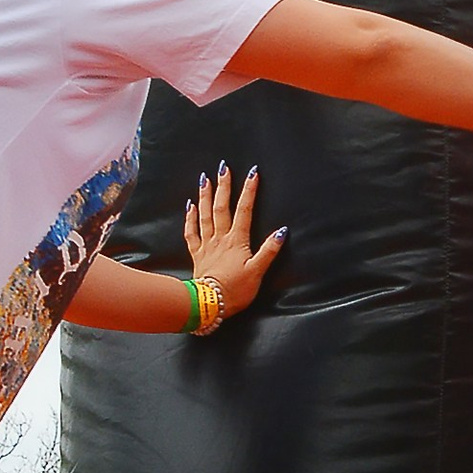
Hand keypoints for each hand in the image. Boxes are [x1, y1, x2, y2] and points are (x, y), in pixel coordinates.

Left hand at [183, 163, 286, 317]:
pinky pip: (191, 233)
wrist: (208, 304)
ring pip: (205, 216)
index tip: (252, 173)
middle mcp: (220, 239)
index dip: (249, 191)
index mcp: (237, 241)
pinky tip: (190, 206)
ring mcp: (207, 245)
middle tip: (223, 168)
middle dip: (224, 186)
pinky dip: (190, 218)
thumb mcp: (257, 272)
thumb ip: (269, 251)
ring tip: (205, 179)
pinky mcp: (197, 255)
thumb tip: (282, 231)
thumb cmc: (235, 290)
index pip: (244, 211)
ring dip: (205, 196)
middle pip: (221, 208)